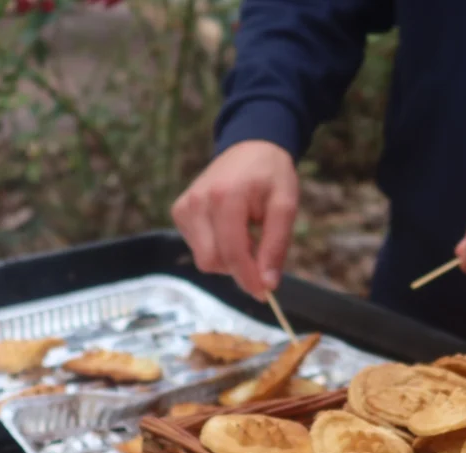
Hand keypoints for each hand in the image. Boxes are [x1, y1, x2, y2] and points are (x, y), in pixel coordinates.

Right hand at [171, 140, 298, 299]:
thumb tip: (268, 284)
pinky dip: (216, 248)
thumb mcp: (285, 206)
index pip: (232, 253)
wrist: (250, 146)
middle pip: (212, 261)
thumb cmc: (271, 175)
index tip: (265, 293)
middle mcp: (198, 202)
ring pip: (203, 259)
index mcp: (226, 197)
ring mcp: (184, 207)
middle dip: (238, 269)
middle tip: (260, 255)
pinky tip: (229, 230)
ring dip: (228, 258)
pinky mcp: (179, 211)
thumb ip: (276, 246)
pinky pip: (197, 247)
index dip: (248, 278)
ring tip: (246, 234)